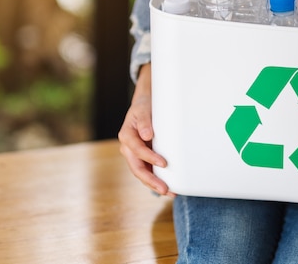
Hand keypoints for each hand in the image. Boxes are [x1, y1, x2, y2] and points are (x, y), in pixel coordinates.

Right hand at [118, 64, 174, 196]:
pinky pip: (148, 171)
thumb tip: (146, 135)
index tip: (163, 163)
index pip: (137, 150)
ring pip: (143, 173)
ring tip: (171, 192)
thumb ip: (145, 121)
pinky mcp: (143, 158)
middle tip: (164, 189)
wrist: (144, 106)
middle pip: (137, 168)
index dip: (149, 157)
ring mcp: (135, 155)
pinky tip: (169, 187)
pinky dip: (157, 180)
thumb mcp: (143, 109)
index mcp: (126, 136)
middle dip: (151, 180)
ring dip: (155, 185)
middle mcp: (128, 148)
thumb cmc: (144, 107)